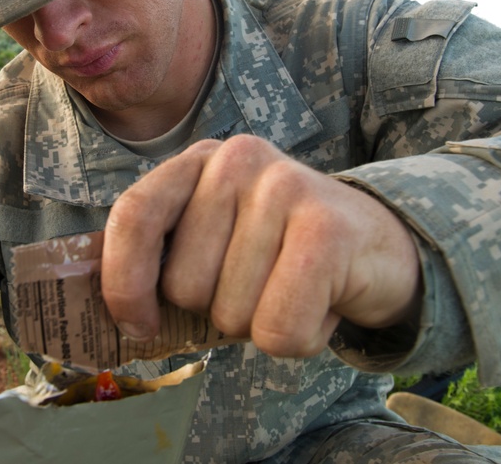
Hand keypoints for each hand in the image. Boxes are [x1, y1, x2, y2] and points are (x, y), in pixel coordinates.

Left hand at [102, 135, 421, 357]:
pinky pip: (277, 329)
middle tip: (260, 285)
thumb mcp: (218, 239)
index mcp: (200, 160)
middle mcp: (238, 161)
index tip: (139, 325)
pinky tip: (322, 305)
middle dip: (216, 310)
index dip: (123, 281)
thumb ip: (166, 259)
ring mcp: (284, 188)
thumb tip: (121, 319)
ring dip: (261, 326)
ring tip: (294, 290)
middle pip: (182, 284)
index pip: (134, 216)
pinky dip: (298, 340)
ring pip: (230, 314)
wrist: (380, 247)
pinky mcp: (326, 230)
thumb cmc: (282, 253)